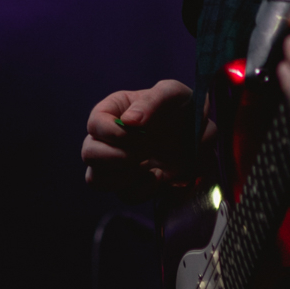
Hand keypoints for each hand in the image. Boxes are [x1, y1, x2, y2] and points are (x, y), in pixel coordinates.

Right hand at [82, 79, 206, 198]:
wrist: (200, 132)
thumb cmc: (181, 105)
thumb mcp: (171, 93)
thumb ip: (152, 101)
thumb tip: (128, 121)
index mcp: (113, 111)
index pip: (94, 123)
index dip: (112, 132)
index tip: (138, 133)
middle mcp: (110, 139)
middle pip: (89, 154)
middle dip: (116, 157)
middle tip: (144, 152)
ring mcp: (119, 163)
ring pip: (97, 180)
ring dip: (123, 177)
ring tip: (148, 166)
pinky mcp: (133, 183)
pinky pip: (124, 195)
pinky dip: (141, 190)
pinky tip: (158, 176)